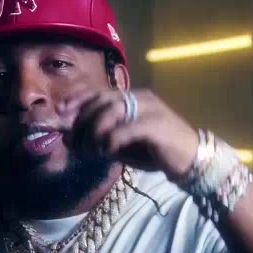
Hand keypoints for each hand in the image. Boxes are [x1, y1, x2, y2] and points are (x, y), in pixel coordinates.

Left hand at [60, 88, 198, 180]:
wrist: (190, 160)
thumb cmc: (155, 152)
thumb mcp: (122, 144)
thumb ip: (100, 138)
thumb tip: (71, 137)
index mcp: (133, 97)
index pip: (100, 91)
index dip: (78, 99)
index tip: (61, 110)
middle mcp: (140, 97)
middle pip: (102, 100)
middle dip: (82, 120)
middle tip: (76, 142)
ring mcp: (149, 109)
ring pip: (111, 110)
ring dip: (95, 131)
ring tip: (92, 149)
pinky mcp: (156, 125)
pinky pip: (125, 129)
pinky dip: (111, 140)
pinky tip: (108, 152)